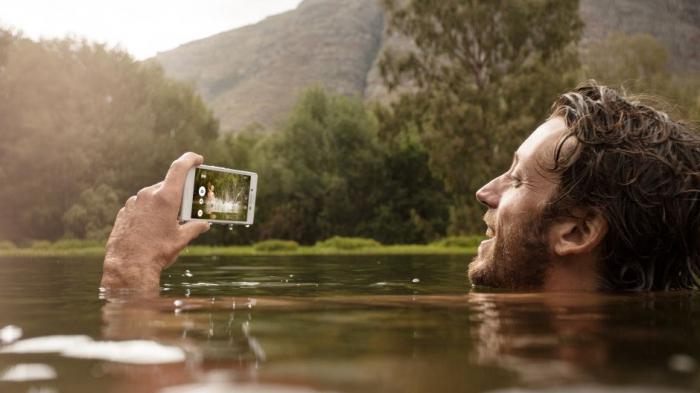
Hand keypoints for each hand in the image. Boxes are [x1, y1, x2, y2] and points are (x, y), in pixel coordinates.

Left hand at [100, 152, 210, 291]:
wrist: (128, 266)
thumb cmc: (156, 252)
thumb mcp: (181, 239)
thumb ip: (195, 227)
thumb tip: (204, 225)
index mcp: (166, 197)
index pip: (179, 168)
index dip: (190, 159)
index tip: (198, 159)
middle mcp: (148, 195)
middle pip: (168, 186)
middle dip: (178, 194)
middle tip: (186, 206)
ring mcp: (134, 202)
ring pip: (153, 196)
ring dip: (163, 204)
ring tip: (168, 223)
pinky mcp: (124, 212)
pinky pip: (141, 206)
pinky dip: (149, 212)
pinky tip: (152, 228)